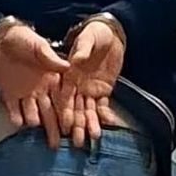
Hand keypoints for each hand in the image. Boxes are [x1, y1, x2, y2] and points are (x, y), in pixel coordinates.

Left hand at [0, 22, 67, 148]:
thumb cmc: (22, 39)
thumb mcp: (38, 45)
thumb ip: (50, 57)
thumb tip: (69, 66)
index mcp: (52, 79)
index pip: (62, 100)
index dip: (67, 113)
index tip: (72, 125)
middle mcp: (40, 91)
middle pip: (49, 114)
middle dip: (54, 129)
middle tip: (57, 145)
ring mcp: (24, 95)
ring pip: (33, 115)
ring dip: (36, 123)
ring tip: (39, 131)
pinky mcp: (8, 95)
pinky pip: (13, 110)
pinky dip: (16, 117)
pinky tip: (19, 124)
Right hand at [54, 20, 123, 145]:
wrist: (110, 34)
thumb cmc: (95, 33)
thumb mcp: (89, 38)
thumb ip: (82, 49)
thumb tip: (75, 61)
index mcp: (69, 75)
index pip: (65, 96)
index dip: (66, 111)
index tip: (66, 125)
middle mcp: (77, 86)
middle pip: (75, 109)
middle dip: (76, 125)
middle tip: (77, 142)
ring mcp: (89, 90)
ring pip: (87, 111)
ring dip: (89, 124)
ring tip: (92, 139)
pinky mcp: (102, 91)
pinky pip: (102, 106)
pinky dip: (104, 116)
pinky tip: (106, 126)